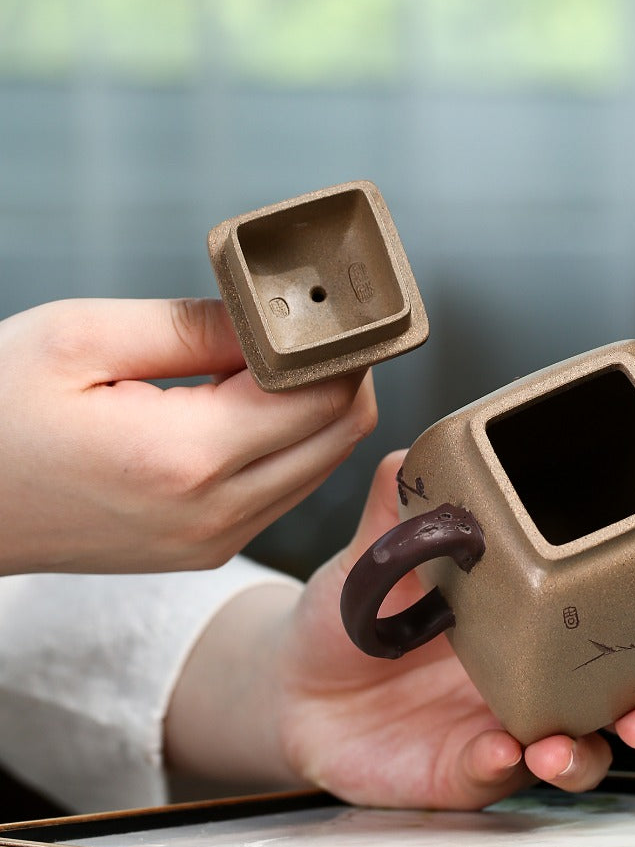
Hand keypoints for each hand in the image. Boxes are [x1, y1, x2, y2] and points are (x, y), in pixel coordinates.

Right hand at [0, 297, 375, 574]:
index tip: (323, 296)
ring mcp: (211, 542)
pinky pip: (284, 488)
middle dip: (340, 366)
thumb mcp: (81, 337)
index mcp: (185, 458)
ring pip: (322, 462)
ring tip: (269, 349)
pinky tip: (246, 395)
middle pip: (341, 432)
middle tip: (304, 314)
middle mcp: (213, 514)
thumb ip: (195, 324)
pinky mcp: (202, 550)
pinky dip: (288, 438)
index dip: (337, 339)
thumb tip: (278, 314)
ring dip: (316, 402)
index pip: (325, 394)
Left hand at [165, 451, 634, 809]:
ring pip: (588, 750)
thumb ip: (402, 507)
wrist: (294, 682)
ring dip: (592, 753)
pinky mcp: (469, 770)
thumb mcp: (378, 548)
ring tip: (564, 747)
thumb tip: (412, 459)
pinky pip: (504, 776)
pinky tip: (495, 753)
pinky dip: (507, 769)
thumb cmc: (358, 605)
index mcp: (547, 604)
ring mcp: (515, 723)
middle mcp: (546, 668)